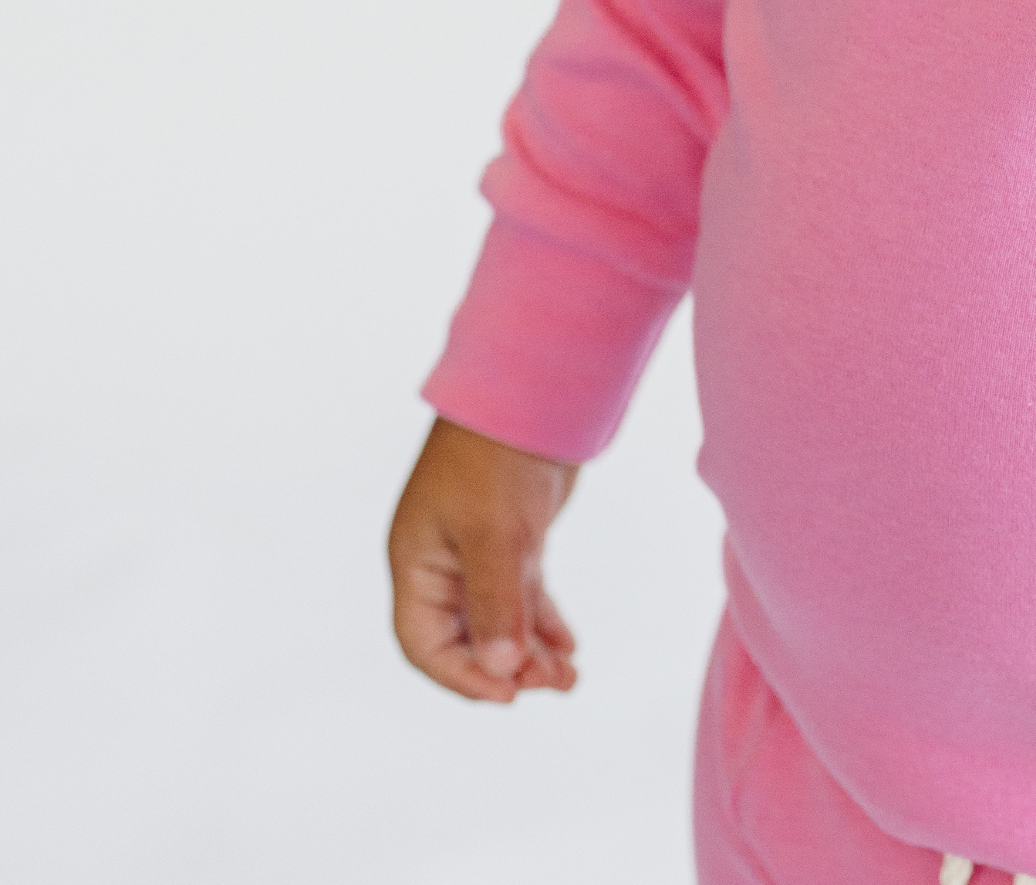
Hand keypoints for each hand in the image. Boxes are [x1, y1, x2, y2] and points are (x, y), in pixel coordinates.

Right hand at [388, 414, 580, 702]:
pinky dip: (543, 622)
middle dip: (507, 667)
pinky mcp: (514, 539)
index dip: (462, 675)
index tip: (507, 694)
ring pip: (499, 620)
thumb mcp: (494, 533)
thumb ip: (496, 603)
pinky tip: (568, 646)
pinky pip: (523, 597)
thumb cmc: (496, 456)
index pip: (425, 643)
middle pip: (465, 639)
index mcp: (417, 563)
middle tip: (554, 683)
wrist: (533, 389)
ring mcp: (479, 551)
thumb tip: (503, 669)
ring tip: (569, 677)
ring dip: (531, 651)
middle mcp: (442, 563)